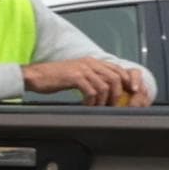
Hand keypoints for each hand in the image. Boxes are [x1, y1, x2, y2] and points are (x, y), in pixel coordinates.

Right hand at [25, 55, 151, 105]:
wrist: (37, 76)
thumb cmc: (55, 78)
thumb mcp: (77, 74)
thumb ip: (91, 78)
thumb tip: (104, 91)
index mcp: (92, 61)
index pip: (117, 69)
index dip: (127, 81)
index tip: (131, 93)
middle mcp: (90, 63)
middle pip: (115, 78)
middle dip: (117, 94)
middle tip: (113, 106)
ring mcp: (83, 69)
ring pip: (105, 86)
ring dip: (104, 100)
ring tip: (98, 108)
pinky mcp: (75, 77)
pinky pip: (91, 91)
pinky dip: (92, 101)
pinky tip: (86, 105)